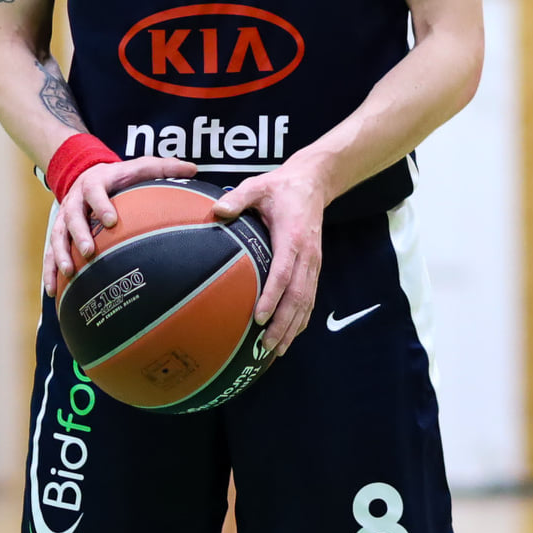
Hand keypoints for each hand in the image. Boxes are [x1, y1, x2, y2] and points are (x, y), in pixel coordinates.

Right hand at [44, 156, 197, 293]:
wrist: (84, 172)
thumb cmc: (119, 175)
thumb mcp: (139, 166)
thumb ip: (164, 168)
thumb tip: (193, 169)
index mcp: (95, 183)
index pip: (95, 192)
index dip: (102, 205)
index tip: (111, 220)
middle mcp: (75, 200)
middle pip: (73, 216)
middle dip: (80, 234)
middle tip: (90, 252)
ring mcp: (63, 217)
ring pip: (57, 236)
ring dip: (61, 255)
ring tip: (69, 273)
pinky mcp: (58, 232)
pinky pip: (50, 252)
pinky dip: (50, 271)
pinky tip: (53, 291)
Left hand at [213, 156, 325, 355]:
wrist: (314, 183)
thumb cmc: (281, 187)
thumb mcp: (258, 186)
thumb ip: (238, 198)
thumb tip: (218, 211)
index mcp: (293, 237)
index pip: (284, 273)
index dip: (273, 297)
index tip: (258, 317)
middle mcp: (307, 255)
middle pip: (298, 295)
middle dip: (283, 322)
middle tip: (266, 345)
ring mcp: (314, 263)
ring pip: (307, 301)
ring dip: (293, 327)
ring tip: (276, 349)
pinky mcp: (315, 267)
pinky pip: (310, 297)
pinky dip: (301, 319)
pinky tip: (290, 335)